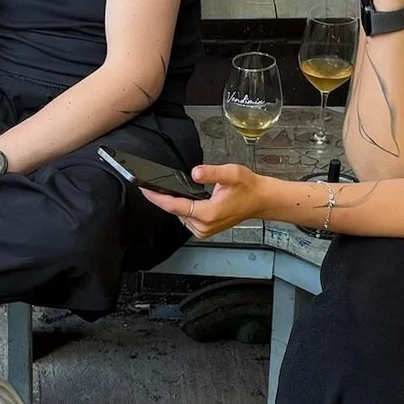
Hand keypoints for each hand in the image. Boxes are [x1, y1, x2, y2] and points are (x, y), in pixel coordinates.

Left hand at [141, 163, 264, 238]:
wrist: (260, 200)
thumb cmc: (248, 187)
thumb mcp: (231, 173)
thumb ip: (211, 173)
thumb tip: (195, 173)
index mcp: (207, 213)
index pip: (174, 206)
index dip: (157, 197)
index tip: (143, 189)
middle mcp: (203, 226)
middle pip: (174, 211)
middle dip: (163, 198)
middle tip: (152, 184)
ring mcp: (204, 230)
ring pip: (179, 215)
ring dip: (173, 203)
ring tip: (167, 189)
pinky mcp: (205, 231)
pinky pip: (186, 218)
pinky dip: (182, 208)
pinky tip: (183, 198)